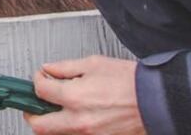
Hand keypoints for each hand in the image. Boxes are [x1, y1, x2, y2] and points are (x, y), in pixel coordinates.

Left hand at [25, 56, 143, 134]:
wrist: (157, 101)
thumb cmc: (131, 82)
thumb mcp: (94, 64)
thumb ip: (65, 67)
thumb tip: (48, 69)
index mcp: (74, 97)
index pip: (40, 91)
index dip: (36, 80)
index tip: (41, 76)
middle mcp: (79, 120)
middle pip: (39, 125)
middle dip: (32, 112)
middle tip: (36, 103)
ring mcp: (89, 134)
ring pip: (57, 134)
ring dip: (52, 121)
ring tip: (59, 107)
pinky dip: (71, 127)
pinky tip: (77, 114)